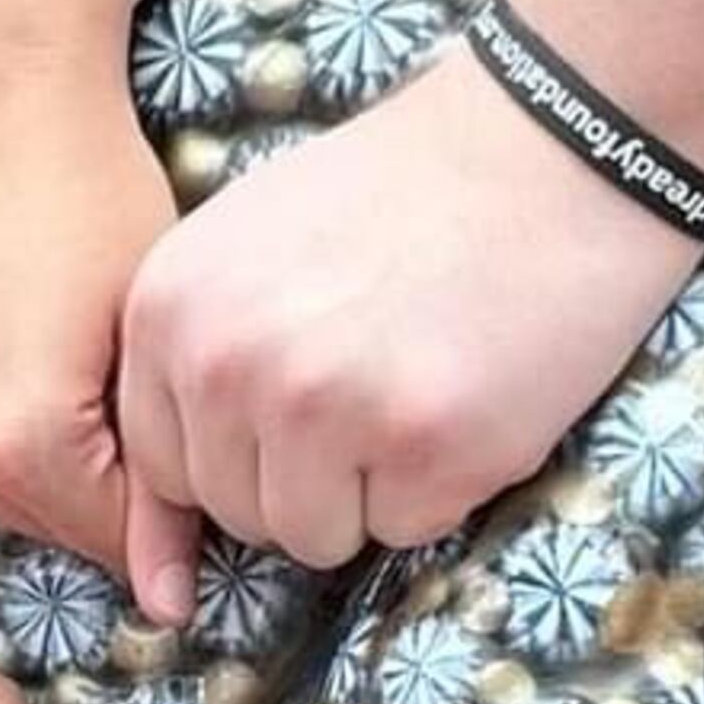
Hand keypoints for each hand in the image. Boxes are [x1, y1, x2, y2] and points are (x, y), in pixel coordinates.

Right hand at [0, 0, 197, 612]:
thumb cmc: (96, 187)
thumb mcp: (149, 332)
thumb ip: (163, 481)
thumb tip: (168, 603)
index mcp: (21, 435)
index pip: (112, 537)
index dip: (165, 521)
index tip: (195, 500)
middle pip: (42, 520)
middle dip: (98, 492)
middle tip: (136, 422)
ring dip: (33, 463)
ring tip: (69, 379)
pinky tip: (4, 362)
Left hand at [114, 51, 699, 598]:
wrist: (547, 145)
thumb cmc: (400, 195)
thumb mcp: (248, 248)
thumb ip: (195, 357)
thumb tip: (157, 557)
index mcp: (168, 310)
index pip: (161, 466)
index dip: (235, 459)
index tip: (295, 421)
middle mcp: (227, 365)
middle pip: (237, 514)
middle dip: (304, 478)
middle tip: (373, 381)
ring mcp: (325, 411)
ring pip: (314, 538)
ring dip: (371, 491)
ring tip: (415, 385)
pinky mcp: (425, 448)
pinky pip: (408, 530)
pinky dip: (445, 485)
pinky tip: (469, 393)